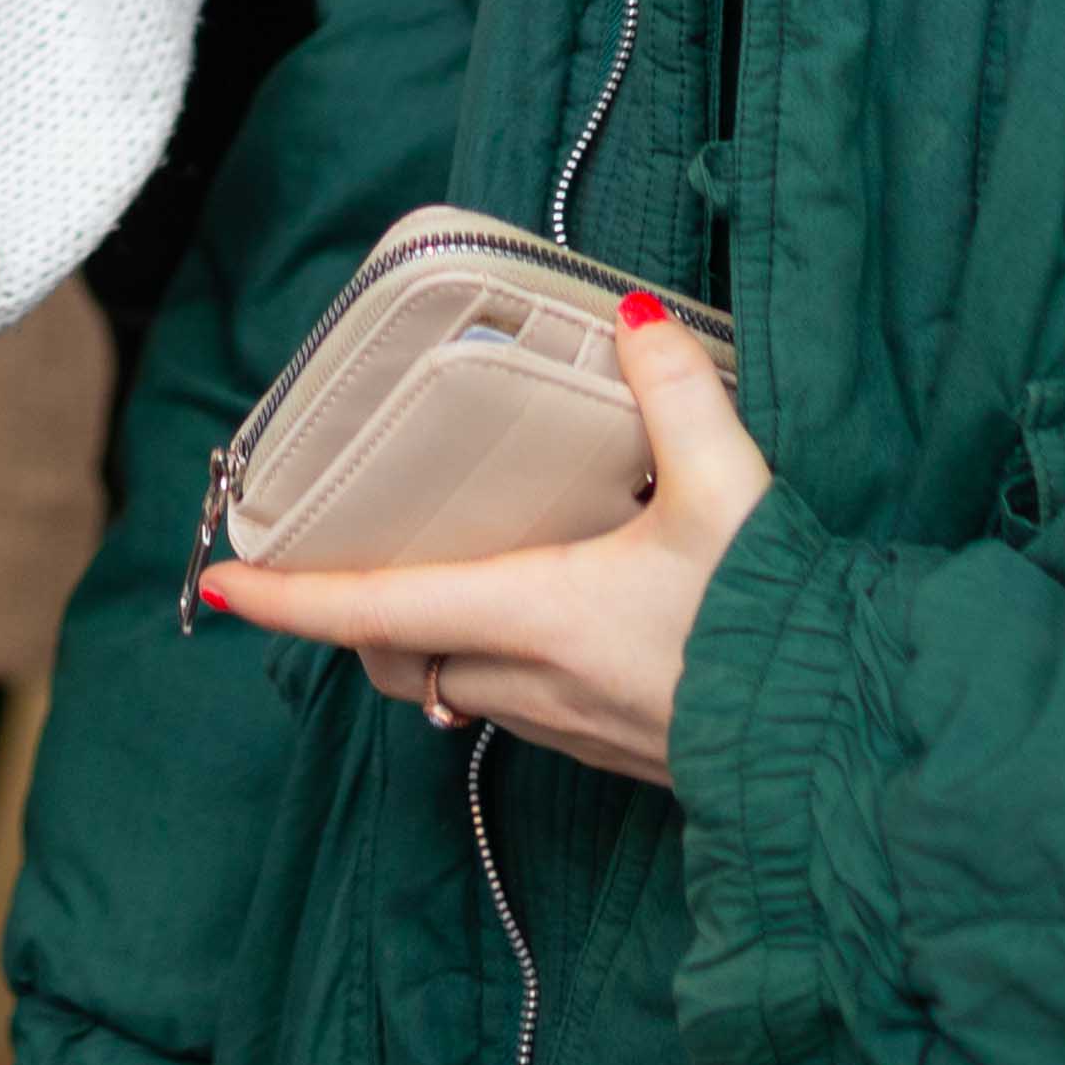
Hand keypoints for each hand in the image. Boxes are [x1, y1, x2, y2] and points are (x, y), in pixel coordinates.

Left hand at [194, 305, 768, 786]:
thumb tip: (635, 318)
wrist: (843, 743)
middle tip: (335, 567)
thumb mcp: (727, 490)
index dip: (290, 600)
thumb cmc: (775, 629)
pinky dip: (496, 667)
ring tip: (436, 578)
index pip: (376, 609)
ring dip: (431, 644)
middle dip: (360, 620)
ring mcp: (572, 726)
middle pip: (405, 657)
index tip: (222, 588)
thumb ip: (676, 393)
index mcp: (533, 616)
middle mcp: (533, 683)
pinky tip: (543, 619)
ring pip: (461, 690)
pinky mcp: (613, 747)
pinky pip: (520, 708)